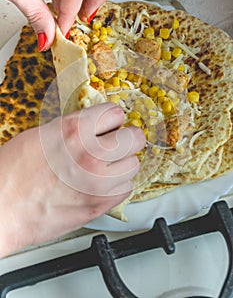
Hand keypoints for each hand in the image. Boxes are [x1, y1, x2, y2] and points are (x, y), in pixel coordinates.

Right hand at [0, 103, 145, 256]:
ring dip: (121, 164)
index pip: (116, 113)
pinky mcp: (99, 204)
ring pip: (133, 164)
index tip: (111, 125)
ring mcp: (97, 182)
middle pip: (135, 138)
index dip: (112, 119)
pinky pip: (125, 189)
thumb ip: (75, 129)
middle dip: (126, 139)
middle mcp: (89, 153)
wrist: (2, 208)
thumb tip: (96, 126)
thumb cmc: (13, 173)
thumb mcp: (42, 135)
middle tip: (117, 144)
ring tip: (106, 167)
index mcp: (73, 130)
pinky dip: (116, 186)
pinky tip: (100, 185)